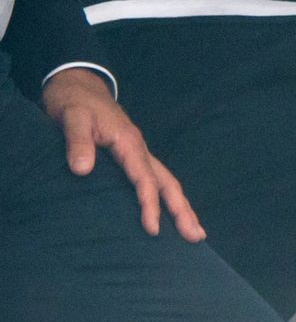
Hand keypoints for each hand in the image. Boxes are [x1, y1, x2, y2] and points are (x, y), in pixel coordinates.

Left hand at [42, 68, 204, 241]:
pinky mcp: (131, 154)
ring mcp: (138, 151)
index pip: (145, 178)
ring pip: (166, 181)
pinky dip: (166, 197)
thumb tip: (82, 170)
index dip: (149, 204)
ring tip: (194, 231)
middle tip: (197, 237)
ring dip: (181, 206)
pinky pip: (155, 179)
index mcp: (129, 141)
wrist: (77, 85)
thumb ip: (77, 142)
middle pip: (168, 182)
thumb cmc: (74, 103)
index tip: (153, 230)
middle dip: (183, 210)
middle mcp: (139, 148)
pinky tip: (168, 211)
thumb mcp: (72, 118)